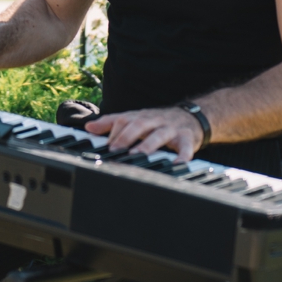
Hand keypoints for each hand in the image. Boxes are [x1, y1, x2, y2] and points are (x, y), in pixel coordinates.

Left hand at [85, 107, 205, 161]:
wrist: (192, 116)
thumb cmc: (159, 122)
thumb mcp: (137, 119)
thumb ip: (112, 122)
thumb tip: (89, 127)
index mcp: (141, 116)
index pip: (124, 120)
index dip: (113, 132)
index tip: (103, 147)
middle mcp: (155, 120)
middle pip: (139, 124)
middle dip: (126, 137)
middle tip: (115, 150)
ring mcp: (171, 129)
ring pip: (159, 134)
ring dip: (148, 145)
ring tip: (137, 156)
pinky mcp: (187, 138)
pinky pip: (185, 147)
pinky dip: (182, 156)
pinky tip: (176, 165)